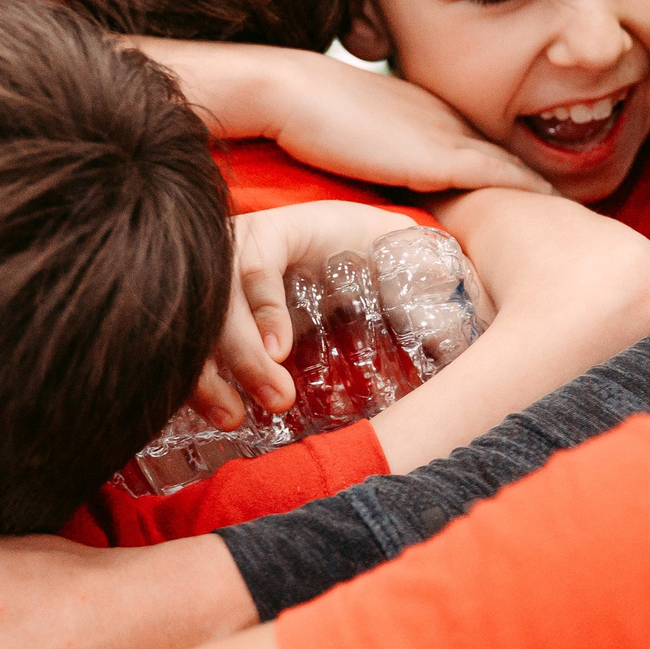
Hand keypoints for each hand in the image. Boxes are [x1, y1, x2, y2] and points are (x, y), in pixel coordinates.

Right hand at [132, 38, 550, 195]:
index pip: (483, 154)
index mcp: (431, 118)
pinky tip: (551, 219)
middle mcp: (450, 122)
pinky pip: (503, 179)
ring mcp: (450, 136)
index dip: (511, 181)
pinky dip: (528, 198)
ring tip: (572, 230)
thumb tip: (380, 199)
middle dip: (540, 191)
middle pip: (510, 162)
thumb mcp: (353, 145)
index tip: (535, 207)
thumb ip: (376, 167)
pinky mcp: (444, 156)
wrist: (292, 93)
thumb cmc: (306, 120)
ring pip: (515, 170)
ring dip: (543, 198)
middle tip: (570, 224)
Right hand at [197, 200, 423, 424]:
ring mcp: (215, 289)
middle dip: (237, 353)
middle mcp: (235, 253)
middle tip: (275, 400)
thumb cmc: (370, 252)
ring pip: (193, 326)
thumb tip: (463, 313)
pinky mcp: (208, 323)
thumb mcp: (394, 246)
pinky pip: (186, 349)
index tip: (280, 352)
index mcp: (279, 230)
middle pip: (216, 298)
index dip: (263, 308)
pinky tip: (216, 413)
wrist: (345, 256)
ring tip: (232, 417)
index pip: (257, 262)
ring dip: (206, 374)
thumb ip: (420, 266)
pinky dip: (194, 381)